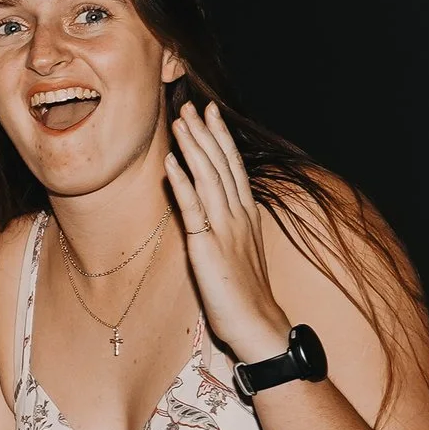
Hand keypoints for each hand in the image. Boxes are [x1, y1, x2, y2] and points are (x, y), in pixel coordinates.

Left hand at [166, 101, 286, 361]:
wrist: (257, 324)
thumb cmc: (244, 293)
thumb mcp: (236, 251)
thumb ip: (224, 227)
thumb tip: (209, 211)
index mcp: (245, 215)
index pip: (232, 168)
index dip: (219, 139)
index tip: (209, 113)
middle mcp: (238, 216)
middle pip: (221, 165)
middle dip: (205, 133)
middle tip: (191, 105)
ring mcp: (225, 229)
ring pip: (208, 179)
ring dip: (193, 148)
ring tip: (180, 123)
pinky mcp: (208, 247)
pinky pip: (193, 210)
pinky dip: (182, 184)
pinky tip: (171, 165)